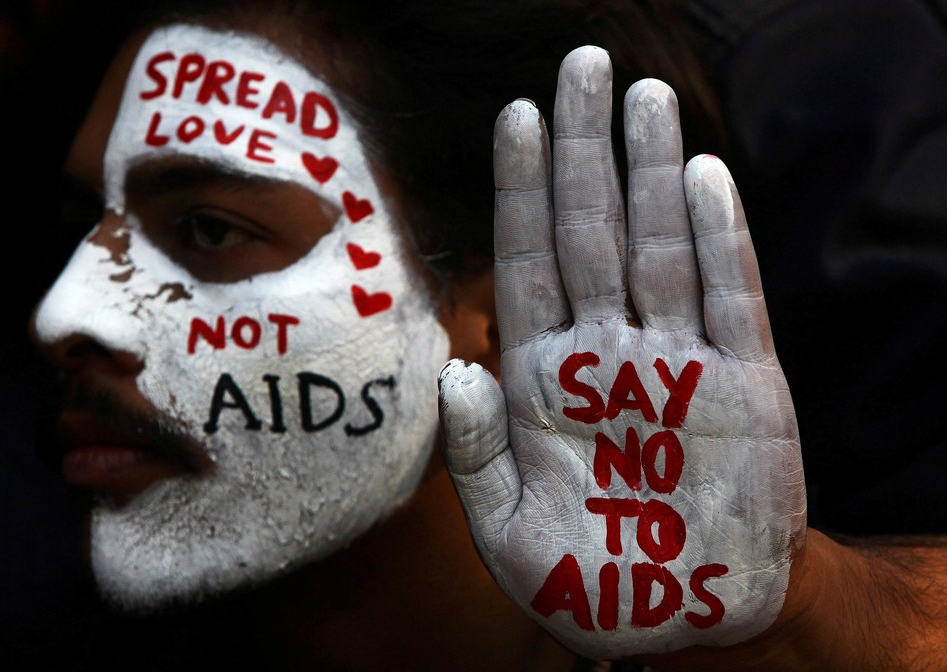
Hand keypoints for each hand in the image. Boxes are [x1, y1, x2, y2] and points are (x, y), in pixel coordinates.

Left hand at [438, 46, 805, 659]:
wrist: (682, 617)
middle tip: (583, 65)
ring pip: (658, 247)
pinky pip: (729, 299)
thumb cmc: (586, 577)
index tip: (515, 116)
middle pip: (590, 232)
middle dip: (583, 152)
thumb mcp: (507, 531)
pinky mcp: (743, 386)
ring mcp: (676, 362)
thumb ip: (474, 454)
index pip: (528, 264)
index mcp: (542, 379)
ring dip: (651, 173)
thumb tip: (459, 370)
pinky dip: (718, 240)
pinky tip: (702, 179)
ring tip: (642, 99)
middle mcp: (605, 353)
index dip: (520, 191)